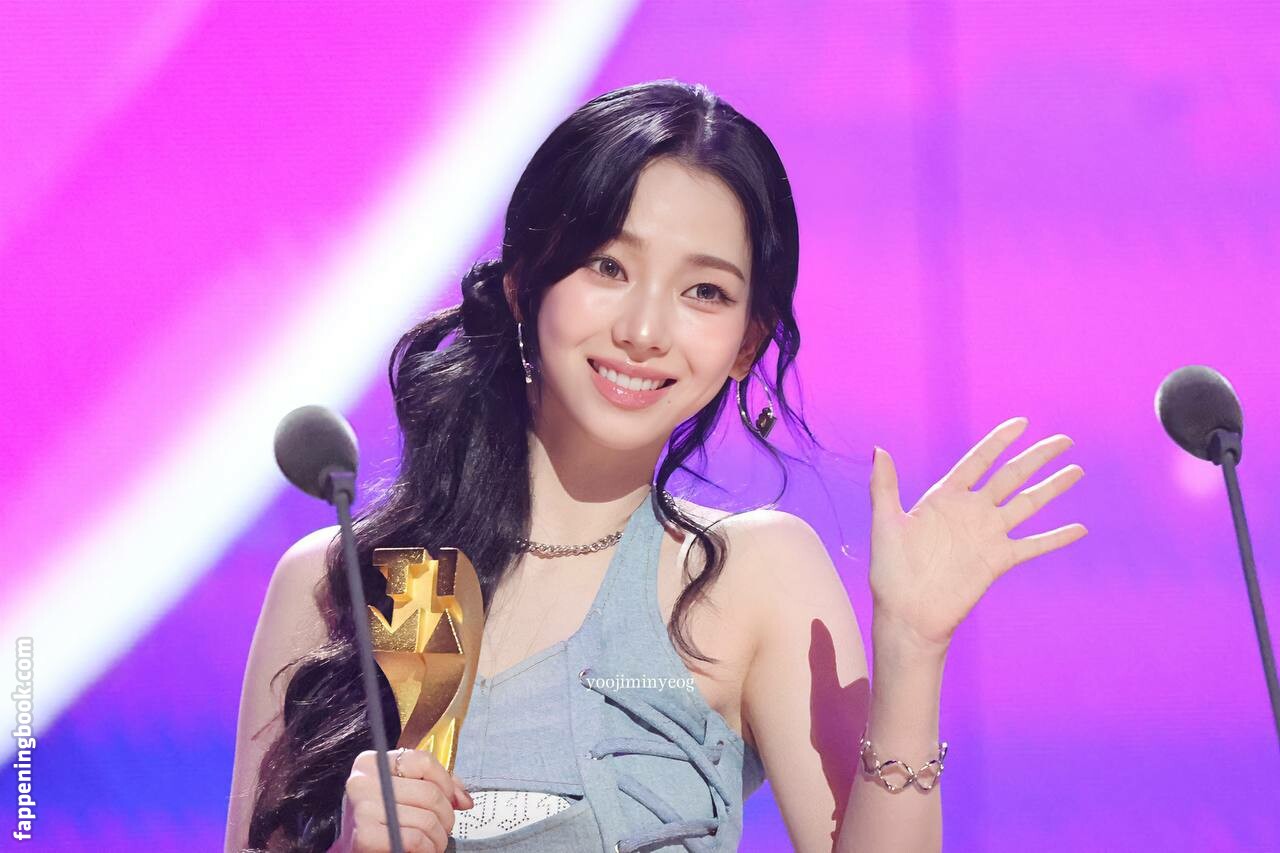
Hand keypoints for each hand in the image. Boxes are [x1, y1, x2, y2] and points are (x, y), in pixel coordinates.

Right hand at [344, 748, 473, 852]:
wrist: (352, 851)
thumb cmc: (379, 822)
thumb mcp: (402, 794)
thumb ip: (432, 785)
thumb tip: (464, 798)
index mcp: (372, 763)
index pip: (423, 761)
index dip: (446, 783)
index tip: (453, 800)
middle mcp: (362, 781)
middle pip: (429, 792)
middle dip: (446, 816)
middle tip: (443, 828)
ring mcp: (362, 807)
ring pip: (427, 819)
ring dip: (438, 837)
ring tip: (433, 842)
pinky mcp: (364, 835)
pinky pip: (415, 839)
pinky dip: (427, 848)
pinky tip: (422, 850)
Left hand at [868, 417, 1086, 653]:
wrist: (908, 613)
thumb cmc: (890, 569)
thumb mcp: (886, 523)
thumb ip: (884, 486)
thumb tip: (878, 449)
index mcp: (945, 498)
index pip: (978, 461)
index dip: (999, 441)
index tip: (1021, 423)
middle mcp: (971, 512)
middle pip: (1011, 476)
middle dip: (1037, 457)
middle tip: (1064, 440)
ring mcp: (987, 535)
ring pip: (1028, 504)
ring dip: (1052, 488)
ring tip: (1077, 470)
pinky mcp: (998, 561)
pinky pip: (1033, 545)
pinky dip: (1056, 538)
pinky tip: (1080, 529)